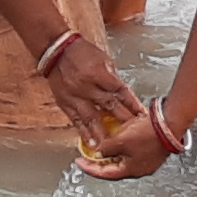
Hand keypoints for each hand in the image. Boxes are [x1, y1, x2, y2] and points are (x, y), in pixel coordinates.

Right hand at [41, 34, 144, 149]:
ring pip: (91, 117)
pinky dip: (83, 131)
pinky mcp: (65, 102)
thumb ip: (111, 77)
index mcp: (99, 74)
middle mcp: (87, 87)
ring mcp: (75, 96)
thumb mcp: (102, 59)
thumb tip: (121, 91)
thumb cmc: (81, 52)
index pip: (120, 92)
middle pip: (108, 106)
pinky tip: (89, 142)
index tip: (140, 114)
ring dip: (101, 132)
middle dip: (121, 120)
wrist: (56, 50)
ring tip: (108, 145)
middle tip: (131, 133)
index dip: (132, 104)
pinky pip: (75, 119)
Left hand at [74, 108, 174, 179]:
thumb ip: (106, 149)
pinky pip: (131, 151)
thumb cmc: (149, 133)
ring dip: (111, 153)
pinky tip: (118, 137)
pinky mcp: (151, 149)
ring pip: (123, 158)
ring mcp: (147, 160)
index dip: (90, 168)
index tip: (79, 162)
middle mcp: (140, 168)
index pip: (105, 173)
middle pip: (114, 167)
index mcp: (131, 170)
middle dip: (100, 161)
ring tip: (102, 145)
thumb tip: (98, 153)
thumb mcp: (121, 141)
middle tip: (89, 155)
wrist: (170, 123)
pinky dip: (122, 146)